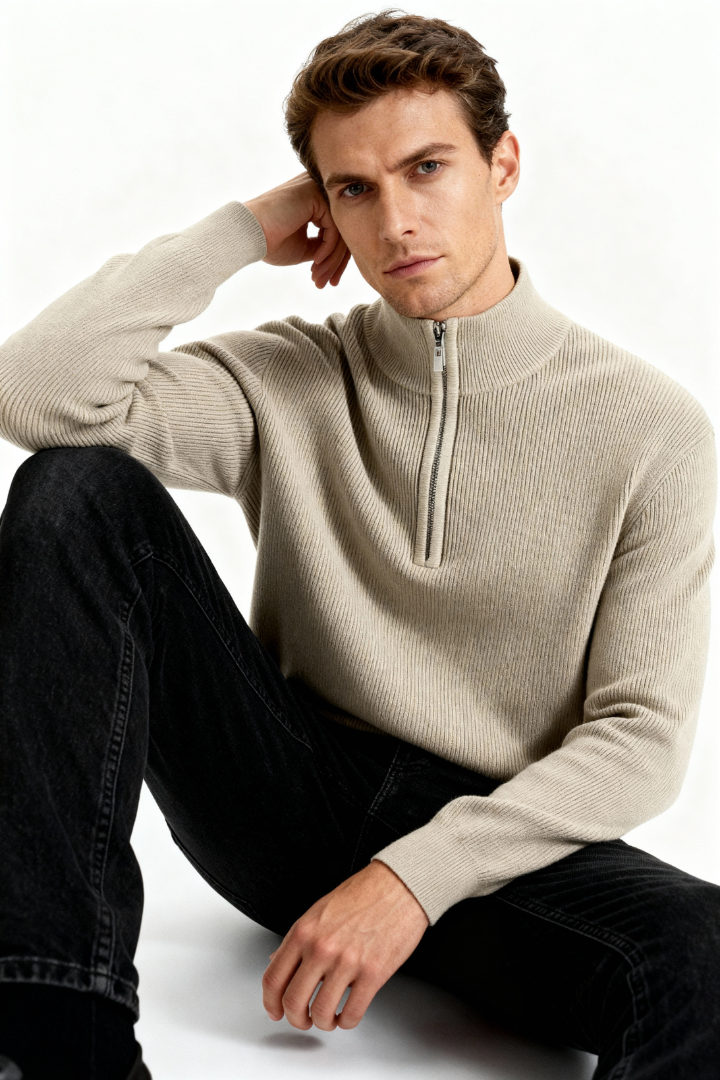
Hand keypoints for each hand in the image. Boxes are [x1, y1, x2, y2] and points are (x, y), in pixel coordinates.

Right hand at [245, 173, 350, 288]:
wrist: (247, 235)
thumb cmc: (269, 242)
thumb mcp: (304, 247)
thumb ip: (323, 246)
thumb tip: (341, 257)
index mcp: (313, 200)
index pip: (336, 229)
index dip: (335, 258)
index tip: (329, 280)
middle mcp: (317, 190)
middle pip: (341, 229)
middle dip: (336, 262)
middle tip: (329, 283)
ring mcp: (317, 189)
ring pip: (340, 231)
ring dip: (331, 260)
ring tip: (320, 279)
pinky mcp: (316, 195)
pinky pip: (333, 229)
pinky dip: (328, 250)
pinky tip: (316, 262)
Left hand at [262, 860, 428, 1030]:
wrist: (398, 886)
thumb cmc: (362, 895)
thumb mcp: (319, 911)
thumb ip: (298, 939)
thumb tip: (278, 961)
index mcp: (303, 932)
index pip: (273, 978)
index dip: (270, 1003)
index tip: (276, 1011)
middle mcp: (321, 948)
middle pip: (293, 1001)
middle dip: (296, 1019)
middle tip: (303, 1020)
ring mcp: (347, 962)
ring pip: (321, 1013)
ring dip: (323, 1023)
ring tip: (329, 1018)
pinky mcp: (373, 973)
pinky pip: (352, 1013)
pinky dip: (347, 1022)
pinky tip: (348, 1014)